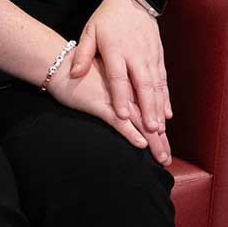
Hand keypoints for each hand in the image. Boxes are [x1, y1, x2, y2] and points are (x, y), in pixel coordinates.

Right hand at [47, 56, 168, 164]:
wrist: (60, 65)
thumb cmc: (82, 75)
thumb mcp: (105, 85)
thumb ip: (118, 96)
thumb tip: (125, 114)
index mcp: (131, 90)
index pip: (150, 114)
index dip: (160, 133)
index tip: (167, 150)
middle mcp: (128, 95)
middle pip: (150, 122)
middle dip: (161, 143)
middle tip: (167, 161)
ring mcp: (116, 100)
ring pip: (140, 124)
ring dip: (153, 143)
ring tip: (161, 159)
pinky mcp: (100, 105)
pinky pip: (119, 122)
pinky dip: (131, 133)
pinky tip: (141, 144)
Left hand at [61, 0, 171, 163]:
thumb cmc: (107, 18)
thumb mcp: (90, 31)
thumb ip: (83, 54)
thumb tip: (75, 74)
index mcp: (116, 49)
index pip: (119, 77)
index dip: (121, 97)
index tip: (123, 116)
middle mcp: (136, 54)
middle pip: (143, 85)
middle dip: (148, 109)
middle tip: (151, 130)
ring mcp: (150, 56)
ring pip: (157, 86)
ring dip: (159, 108)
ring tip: (160, 128)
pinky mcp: (159, 57)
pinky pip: (163, 81)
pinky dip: (166, 98)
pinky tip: (167, 114)